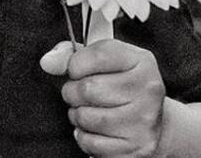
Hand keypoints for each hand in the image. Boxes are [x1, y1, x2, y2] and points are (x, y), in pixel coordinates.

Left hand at [40, 40, 165, 156]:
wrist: (152, 123)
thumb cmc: (120, 86)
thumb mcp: (102, 61)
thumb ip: (71, 55)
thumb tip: (48, 61)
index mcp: (141, 61)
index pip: (97, 55)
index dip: (76, 64)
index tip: (76, 70)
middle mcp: (147, 89)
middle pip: (88, 88)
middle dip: (73, 92)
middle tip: (79, 94)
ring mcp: (143, 120)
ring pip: (86, 117)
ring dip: (78, 115)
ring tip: (88, 110)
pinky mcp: (136, 147)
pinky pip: (90, 142)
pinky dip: (84, 136)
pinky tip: (95, 128)